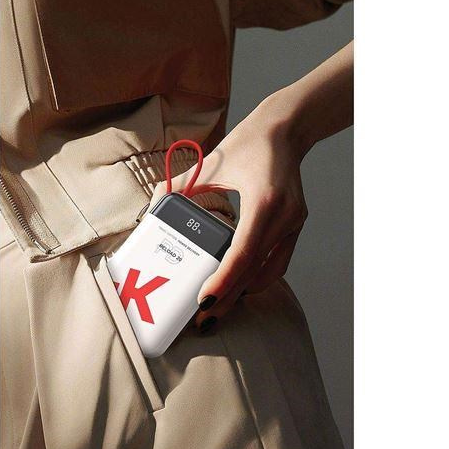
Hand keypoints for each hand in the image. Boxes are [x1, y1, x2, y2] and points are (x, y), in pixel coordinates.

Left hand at [151, 92, 310, 328]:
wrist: (285, 130)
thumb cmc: (248, 143)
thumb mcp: (211, 163)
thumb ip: (178, 187)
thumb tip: (153, 209)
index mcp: (263, 201)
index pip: (242, 253)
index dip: (223, 282)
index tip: (203, 302)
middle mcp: (284, 217)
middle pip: (255, 271)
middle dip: (229, 298)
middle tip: (205, 318)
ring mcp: (293, 223)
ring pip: (269, 272)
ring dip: (244, 291)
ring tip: (220, 305)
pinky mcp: (296, 225)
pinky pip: (278, 262)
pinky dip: (259, 277)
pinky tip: (240, 285)